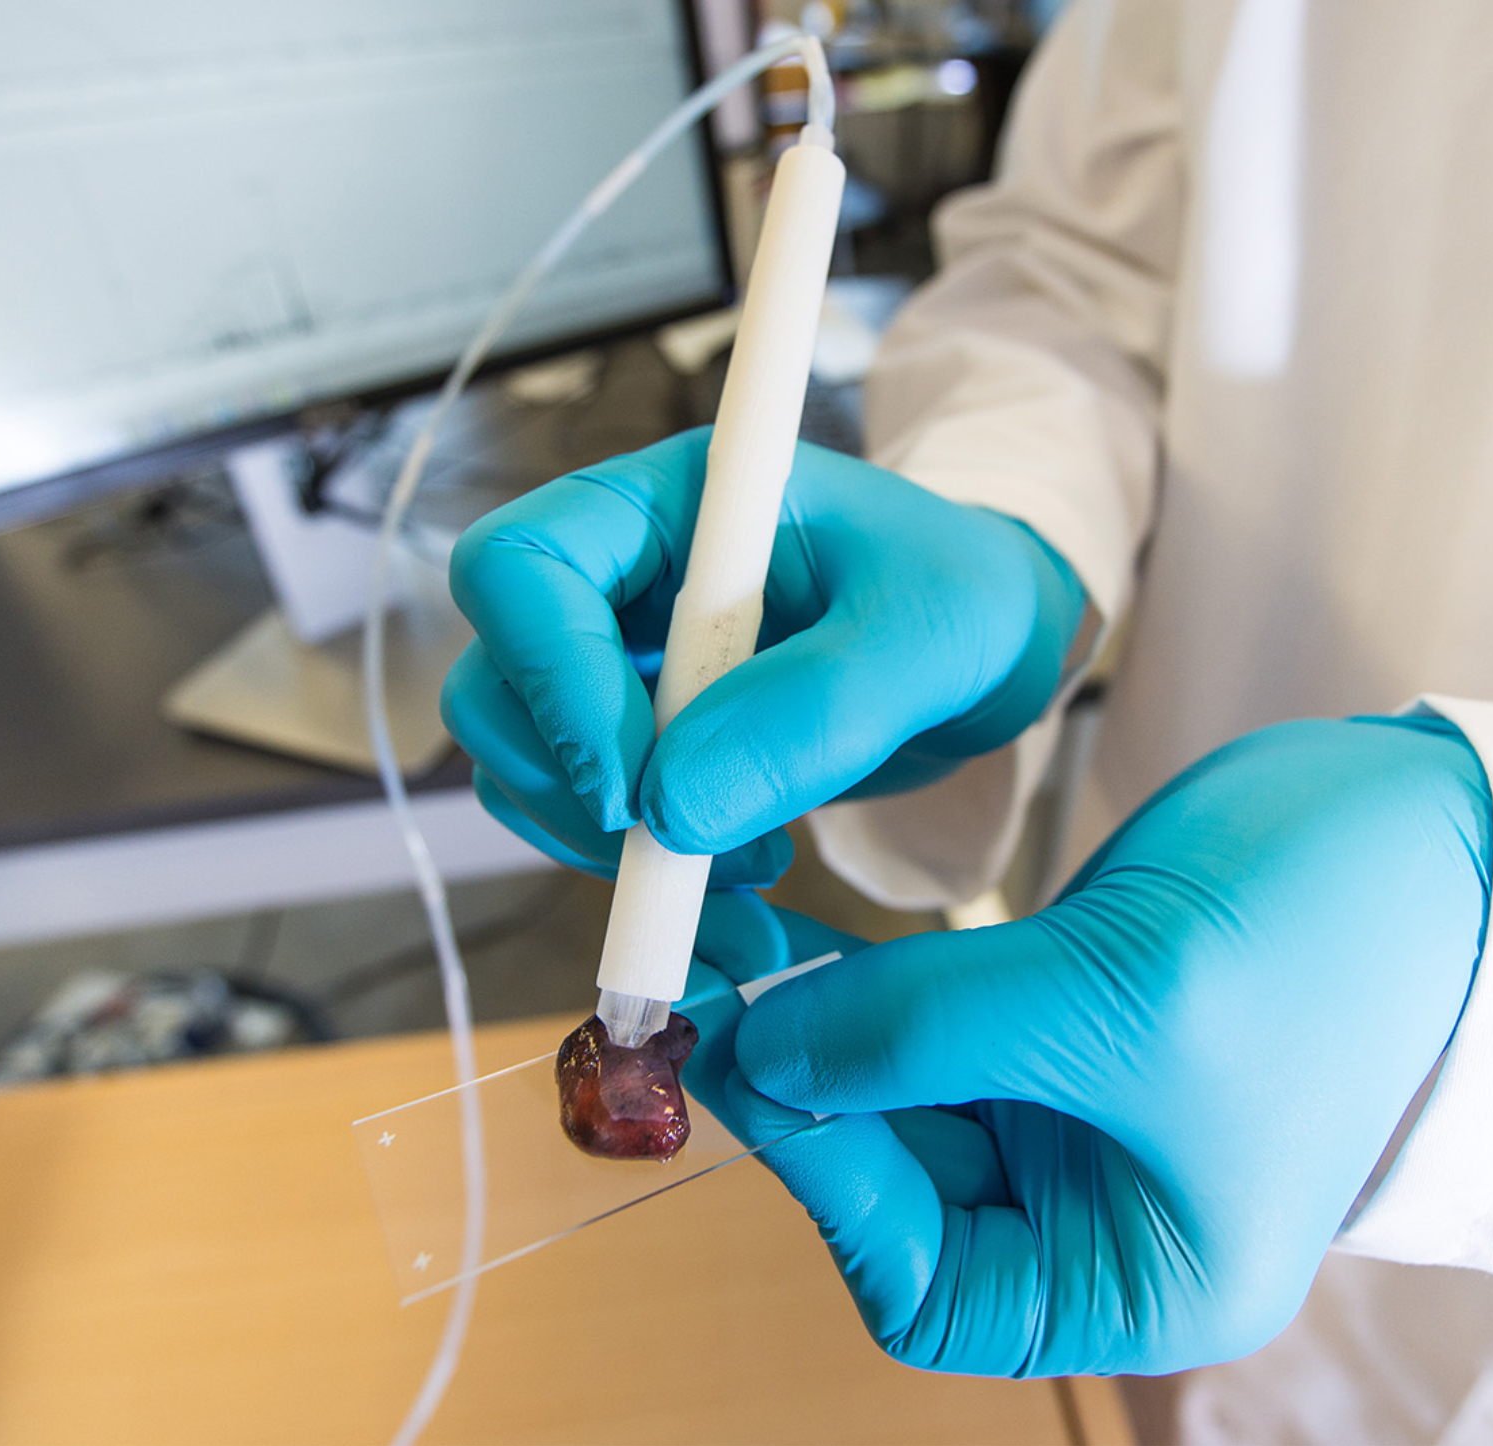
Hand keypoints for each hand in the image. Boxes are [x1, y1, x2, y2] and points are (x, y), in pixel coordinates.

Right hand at [441, 428, 1084, 885]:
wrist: (997, 653)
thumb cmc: (971, 599)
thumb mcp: (928, 637)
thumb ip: (814, 708)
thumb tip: (675, 809)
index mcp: (671, 502)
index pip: (520, 564)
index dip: (550, 679)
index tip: (634, 789)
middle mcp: (622, 578)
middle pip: (495, 681)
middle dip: (571, 786)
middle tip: (684, 848)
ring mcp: (623, 669)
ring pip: (525, 769)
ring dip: (608, 851)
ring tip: (753, 877)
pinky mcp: (644, 750)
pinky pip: (585, 826)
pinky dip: (642, 883)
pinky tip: (741, 897)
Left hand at [687, 716, 1492, 1376]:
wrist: (1448, 831)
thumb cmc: (1337, 949)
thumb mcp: (1121, 999)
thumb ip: (927, 1029)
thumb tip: (759, 1046)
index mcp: (1142, 1284)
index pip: (928, 1287)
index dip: (828, 1186)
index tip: (750, 1069)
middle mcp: (1099, 1222)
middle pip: (895, 1191)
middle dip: (802, 1097)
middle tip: (706, 993)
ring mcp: (1080, 1118)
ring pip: (897, 1101)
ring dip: (815, 1032)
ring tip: (732, 947)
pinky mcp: (1067, 1024)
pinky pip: (931, 1025)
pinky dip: (861, 985)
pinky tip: (797, 932)